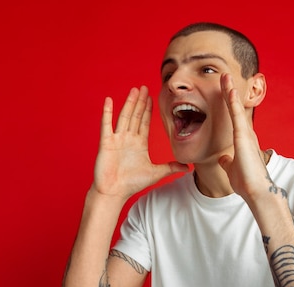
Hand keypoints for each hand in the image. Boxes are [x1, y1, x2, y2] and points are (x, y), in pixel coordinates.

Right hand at [93, 86, 188, 200]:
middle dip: (141, 102)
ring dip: (129, 103)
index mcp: (139, 144)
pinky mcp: (106, 143)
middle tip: (144, 87)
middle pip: (135, 116)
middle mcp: (128, 139)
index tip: (152, 98)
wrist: (114, 192)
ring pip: (124, 117)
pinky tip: (109, 100)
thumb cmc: (132, 183)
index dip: (148, 110)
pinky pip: (107, 125)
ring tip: (134, 90)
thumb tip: (187, 167)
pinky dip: (107, 112)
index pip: (145, 122)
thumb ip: (170, 167)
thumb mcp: (156, 173)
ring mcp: (117, 139)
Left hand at [218, 74, 270, 201]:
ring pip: (236, 108)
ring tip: (224, 76)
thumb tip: (223, 158)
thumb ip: (227, 161)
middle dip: (229, 91)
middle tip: (224, 75)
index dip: (228, 103)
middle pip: (235, 107)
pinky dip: (233, 103)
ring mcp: (245, 134)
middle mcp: (246, 133)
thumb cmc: (246, 182)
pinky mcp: (244, 137)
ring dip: (230, 91)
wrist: (256, 191)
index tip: (223, 90)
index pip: (233, 117)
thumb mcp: (232, 168)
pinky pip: (237, 116)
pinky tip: (230, 91)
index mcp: (242, 140)